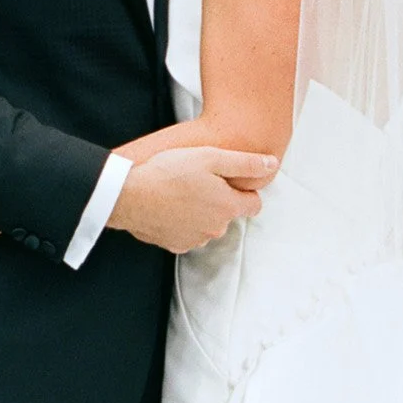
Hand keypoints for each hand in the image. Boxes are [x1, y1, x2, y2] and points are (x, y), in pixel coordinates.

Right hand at [108, 147, 277, 254]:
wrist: (129, 195)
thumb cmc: (169, 172)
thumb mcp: (211, 157)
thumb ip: (245, 163)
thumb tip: (272, 164)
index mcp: (228, 207)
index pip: (254, 204)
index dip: (244, 190)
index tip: (227, 180)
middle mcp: (216, 229)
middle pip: (228, 214)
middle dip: (218, 200)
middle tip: (197, 180)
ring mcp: (195, 240)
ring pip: (207, 224)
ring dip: (199, 212)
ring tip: (179, 192)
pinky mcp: (175, 245)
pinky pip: (187, 233)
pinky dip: (181, 222)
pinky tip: (168, 206)